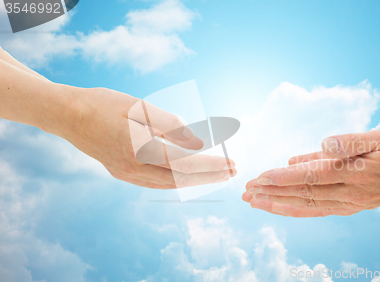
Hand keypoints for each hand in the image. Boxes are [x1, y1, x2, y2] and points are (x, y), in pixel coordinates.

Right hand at [59, 86, 234, 188]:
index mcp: (140, 151)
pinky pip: (156, 182)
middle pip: (181, 179)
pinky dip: (177, 180)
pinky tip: (187, 176)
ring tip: (217, 175)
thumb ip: (171, 125)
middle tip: (233, 172)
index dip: (211, 165)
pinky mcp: (122, 173)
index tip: (232, 163)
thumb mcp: (139, 107)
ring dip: (195, 181)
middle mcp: (134, 169)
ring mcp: (127, 174)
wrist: (67, 115)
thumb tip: (198, 142)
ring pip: (169, 184)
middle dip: (210, 177)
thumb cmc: (104, 104)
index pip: (186, 163)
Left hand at [243, 130, 379, 216]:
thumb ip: (352, 141)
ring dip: (278, 204)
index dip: (284, 177)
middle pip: (303, 193)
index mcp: (355, 173)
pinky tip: (279, 207)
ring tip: (254, 202)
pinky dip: (296, 210)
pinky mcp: (349, 207)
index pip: (312, 175)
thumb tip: (323, 143)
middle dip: (272, 192)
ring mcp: (348, 203)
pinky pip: (317, 210)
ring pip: (307, 205)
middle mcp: (349, 193)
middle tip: (246, 191)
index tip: (261, 177)